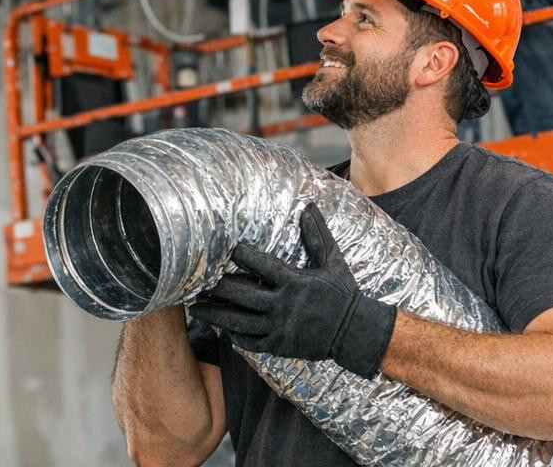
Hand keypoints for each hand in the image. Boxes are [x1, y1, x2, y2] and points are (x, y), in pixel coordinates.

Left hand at [190, 204, 395, 377]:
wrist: (355, 333)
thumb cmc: (344, 294)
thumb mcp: (333, 261)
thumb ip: (317, 235)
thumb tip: (308, 206)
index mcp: (294, 282)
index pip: (261, 265)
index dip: (242, 256)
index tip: (228, 249)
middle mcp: (283, 306)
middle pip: (242, 295)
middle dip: (218, 287)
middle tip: (199, 281)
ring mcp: (280, 328)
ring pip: (240, 322)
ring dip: (217, 314)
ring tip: (197, 308)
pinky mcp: (280, 346)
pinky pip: (252, 342)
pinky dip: (236, 335)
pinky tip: (223, 328)